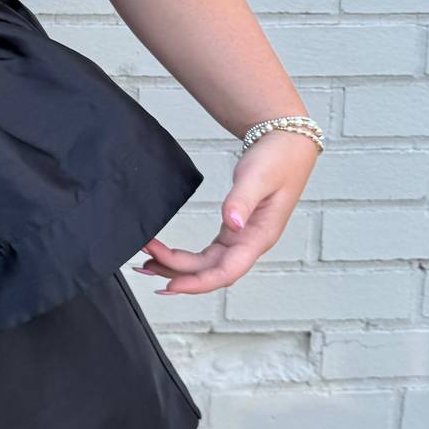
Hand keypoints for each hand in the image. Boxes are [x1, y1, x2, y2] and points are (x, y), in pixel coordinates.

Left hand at [132, 129, 319, 294]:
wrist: (286, 143)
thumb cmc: (277, 159)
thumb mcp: (258, 177)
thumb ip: (242, 200)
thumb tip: (232, 224)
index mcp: (259, 237)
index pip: (226, 272)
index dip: (198, 283)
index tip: (170, 285)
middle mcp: (250, 244)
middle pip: (210, 272)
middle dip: (175, 272)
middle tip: (142, 265)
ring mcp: (241, 239)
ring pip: (205, 266)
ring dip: (176, 268)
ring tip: (144, 265)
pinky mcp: (233, 232)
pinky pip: (205, 255)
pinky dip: (183, 258)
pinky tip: (163, 256)